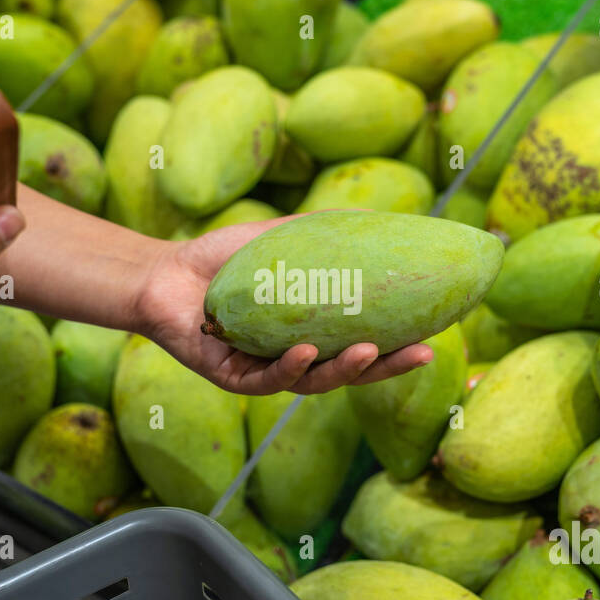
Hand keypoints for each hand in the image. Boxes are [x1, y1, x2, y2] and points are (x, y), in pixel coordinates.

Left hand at [133, 217, 432, 394]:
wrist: (165, 274)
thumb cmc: (224, 260)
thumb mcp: (280, 239)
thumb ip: (323, 231)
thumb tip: (382, 217)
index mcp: (312, 335)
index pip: (363, 347)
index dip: (398, 348)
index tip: (433, 338)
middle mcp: (293, 361)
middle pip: (348, 372)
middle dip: (386, 367)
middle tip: (422, 353)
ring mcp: (264, 373)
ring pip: (312, 382)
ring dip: (343, 370)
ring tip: (368, 351)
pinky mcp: (232, 379)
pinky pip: (266, 380)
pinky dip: (288, 367)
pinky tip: (305, 352)